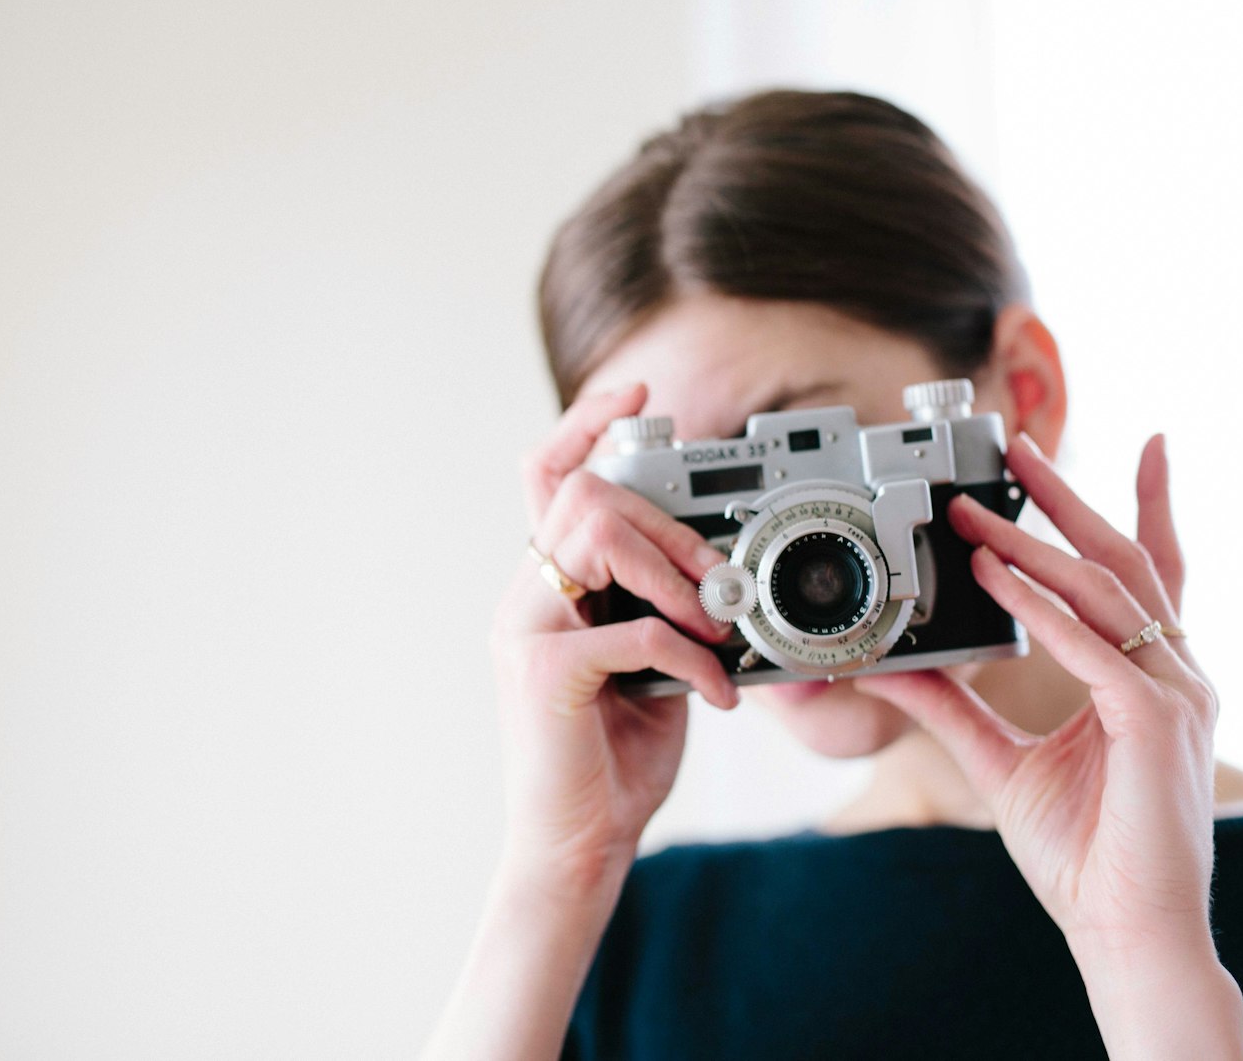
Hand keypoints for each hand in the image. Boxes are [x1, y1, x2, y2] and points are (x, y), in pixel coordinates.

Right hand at [491, 382, 737, 891]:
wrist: (577, 849)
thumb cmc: (612, 764)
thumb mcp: (651, 669)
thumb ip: (663, 611)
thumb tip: (716, 574)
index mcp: (546, 591)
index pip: (549, 477)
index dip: (587, 422)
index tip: (636, 392)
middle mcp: (524, 600)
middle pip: (586, 494)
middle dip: (669, 524)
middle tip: (718, 582)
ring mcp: (524, 632)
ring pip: (593, 531)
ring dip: (673, 570)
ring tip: (713, 624)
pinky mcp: (544, 674)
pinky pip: (630, 626)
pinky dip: (690, 654)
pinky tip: (716, 691)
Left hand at [859, 433, 1221, 956]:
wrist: (1123, 928)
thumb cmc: (1083, 853)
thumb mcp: (998, 760)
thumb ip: (948, 707)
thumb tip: (886, 666)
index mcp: (1149, 677)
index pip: (1149, 576)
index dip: (1144, 506)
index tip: (1140, 448)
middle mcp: (1172, 675)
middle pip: (1125, 560)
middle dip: (1070, 498)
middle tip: (1021, 447)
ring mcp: (1173, 695)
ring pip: (1105, 592)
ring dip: (1034, 545)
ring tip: (974, 514)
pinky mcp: (1156, 723)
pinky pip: (1095, 649)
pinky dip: (1041, 611)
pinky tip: (993, 580)